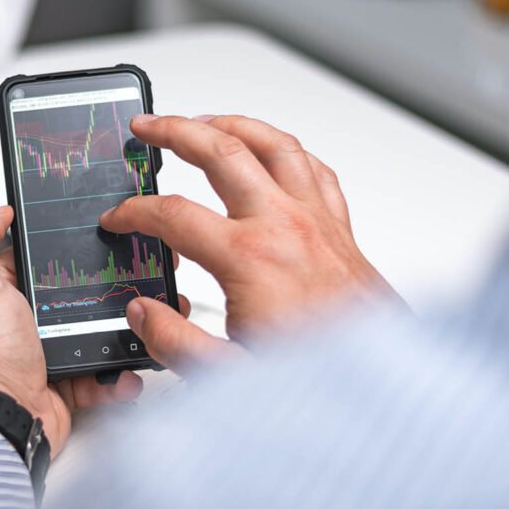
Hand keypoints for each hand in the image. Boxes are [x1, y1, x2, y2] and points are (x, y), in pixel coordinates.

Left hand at [0, 206, 142, 455]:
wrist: (1, 417)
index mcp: (3, 289)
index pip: (42, 255)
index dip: (66, 244)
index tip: (101, 235)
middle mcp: (27, 318)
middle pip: (80, 290)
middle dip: (109, 286)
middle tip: (134, 280)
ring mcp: (51, 350)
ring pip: (100, 329)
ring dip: (124, 328)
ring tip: (143, 323)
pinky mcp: (70, 381)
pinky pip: (106, 372)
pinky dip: (120, 373)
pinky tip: (126, 369)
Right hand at [101, 114, 400, 367]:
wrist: (390, 387)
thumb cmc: (322, 379)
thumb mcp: (230, 377)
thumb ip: (175, 343)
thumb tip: (142, 312)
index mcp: (251, 259)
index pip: (173, 216)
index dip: (134, 213)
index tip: (117, 220)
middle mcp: (286, 227)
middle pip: (222, 151)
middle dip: (175, 131)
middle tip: (147, 127)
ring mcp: (318, 222)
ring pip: (274, 145)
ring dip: (232, 125)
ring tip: (203, 121)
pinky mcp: (341, 231)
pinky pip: (313, 169)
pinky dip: (285, 151)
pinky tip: (271, 154)